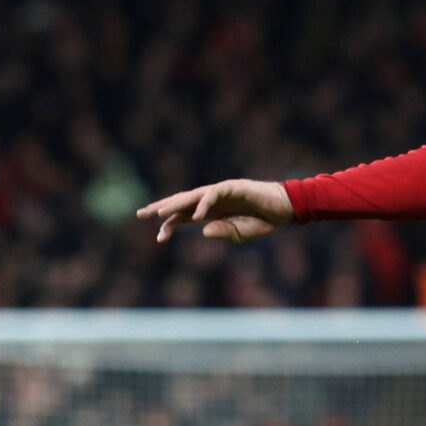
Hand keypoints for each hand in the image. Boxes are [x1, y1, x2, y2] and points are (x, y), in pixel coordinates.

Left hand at [137, 178, 294, 243]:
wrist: (283, 209)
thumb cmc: (262, 221)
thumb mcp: (240, 234)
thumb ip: (222, 233)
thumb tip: (203, 230)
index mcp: (210, 212)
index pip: (183, 216)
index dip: (169, 224)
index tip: (158, 238)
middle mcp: (211, 200)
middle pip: (181, 202)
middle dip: (161, 208)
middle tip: (141, 214)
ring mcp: (221, 191)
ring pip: (192, 196)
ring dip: (176, 204)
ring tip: (160, 213)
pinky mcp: (233, 187)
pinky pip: (214, 194)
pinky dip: (204, 204)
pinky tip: (196, 216)